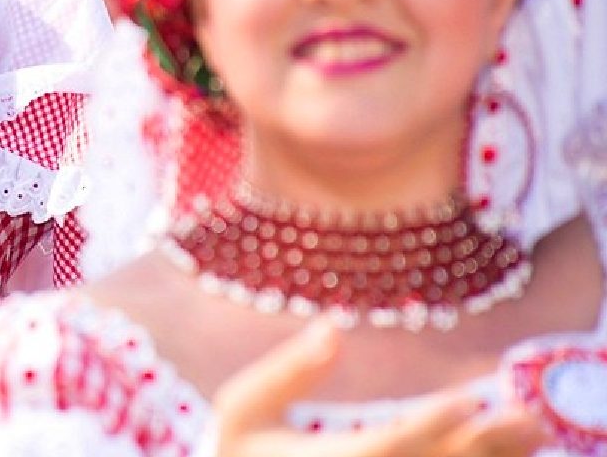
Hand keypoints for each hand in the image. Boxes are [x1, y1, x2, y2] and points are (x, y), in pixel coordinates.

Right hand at [211, 321, 549, 456]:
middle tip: (526, 416)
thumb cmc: (237, 454)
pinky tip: (504, 451)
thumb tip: (333, 326)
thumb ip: (282, 372)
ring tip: (533, 429)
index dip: (426, 425)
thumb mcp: (240, 410)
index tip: (466, 399)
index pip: (382, 447)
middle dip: (481, 445)